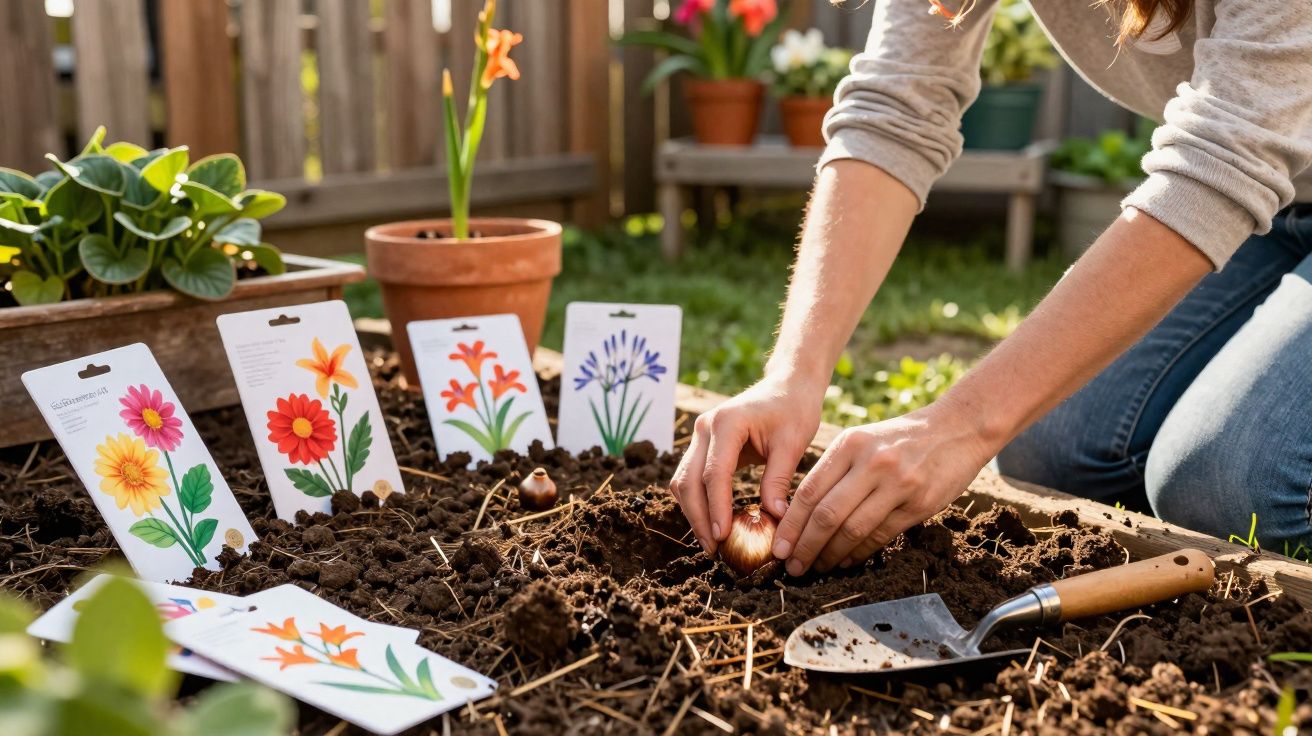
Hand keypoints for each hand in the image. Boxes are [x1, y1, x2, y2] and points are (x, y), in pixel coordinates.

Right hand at [669, 375, 824, 554]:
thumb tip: (773, 518)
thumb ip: (779, 479)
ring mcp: (700, 435)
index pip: (713, 474)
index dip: (715, 508)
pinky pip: (690, 477)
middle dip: (698, 517)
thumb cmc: (794, 410)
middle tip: (713, 549)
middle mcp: (705, 427)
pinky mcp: (703, 445)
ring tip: (711, 542)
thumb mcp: (793, 443)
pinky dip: (697, 501)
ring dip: (693, 512)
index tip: (722, 536)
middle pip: (688, 480)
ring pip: (683, 481)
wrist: (787, 386)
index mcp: (727, 423)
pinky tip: (712, 522)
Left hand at [769, 399, 995, 575]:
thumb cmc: (901, 438)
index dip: (790, 524)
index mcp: (849, 445)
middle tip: (792, 566)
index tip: (778, 547)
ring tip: (817, 568)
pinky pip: (880, 536)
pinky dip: (859, 553)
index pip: (809, 491)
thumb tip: (800, 513)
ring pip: (852, 530)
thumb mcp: (862, 440)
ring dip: (830, 555)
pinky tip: (846, 562)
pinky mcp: (919, 503)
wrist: (957, 428)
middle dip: (805, 546)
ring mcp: (897, 484)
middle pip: (826, 515)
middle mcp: (871, 463)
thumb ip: (834, 470)